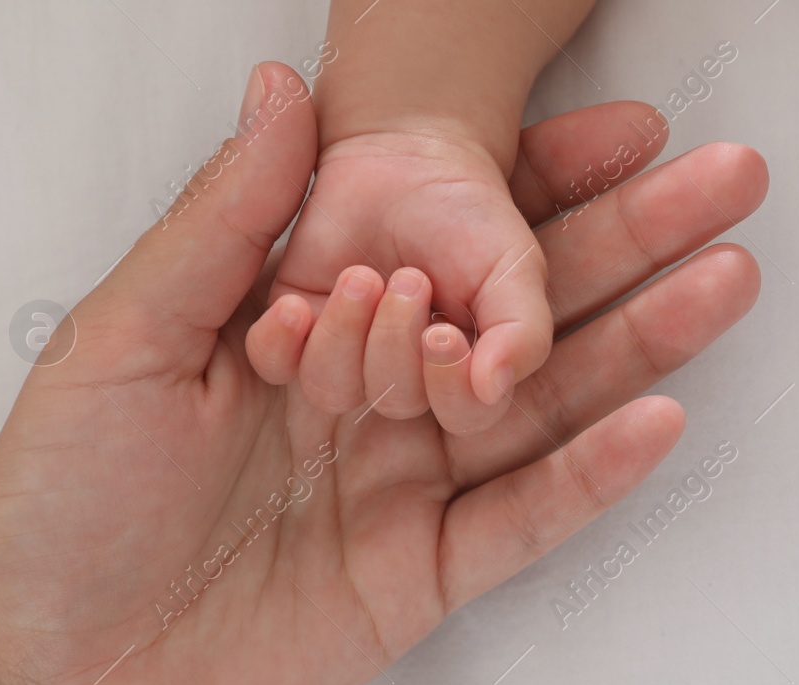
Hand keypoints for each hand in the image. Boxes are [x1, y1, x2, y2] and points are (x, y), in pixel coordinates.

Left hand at [0, 63, 767, 684]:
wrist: (48, 675)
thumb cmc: (62, 500)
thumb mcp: (126, 339)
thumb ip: (222, 223)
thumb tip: (281, 88)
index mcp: (315, 329)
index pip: (454, 237)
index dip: (549, 178)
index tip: (632, 128)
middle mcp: (378, 402)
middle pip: (527, 312)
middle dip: (629, 246)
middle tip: (729, 185)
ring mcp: (409, 490)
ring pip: (546, 407)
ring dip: (640, 345)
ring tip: (728, 279)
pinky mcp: (423, 577)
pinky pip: (523, 519)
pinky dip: (593, 475)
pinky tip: (660, 418)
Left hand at [263, 124, 552, 431]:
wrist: (410, 156)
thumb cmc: (471, 217)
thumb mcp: (516, 271)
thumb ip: (522, 334)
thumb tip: (493, 389)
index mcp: (466, 372)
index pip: (464, 414)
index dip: (453, 388)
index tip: (444, 333)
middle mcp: (407, 375)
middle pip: (397, 402)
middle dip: (399, 342)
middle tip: (410, 277)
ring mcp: (347, 353)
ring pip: (335, 388)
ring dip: (346, 337)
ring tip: (363, 277)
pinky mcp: (296, 326)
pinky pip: (276, 362)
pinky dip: (282, 343)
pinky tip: (298, 307)